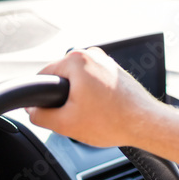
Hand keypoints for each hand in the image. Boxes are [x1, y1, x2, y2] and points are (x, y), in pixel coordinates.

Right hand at [26, 48, 170, 148]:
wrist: (146, 125)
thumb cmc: (114, 122)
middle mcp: (92, 54)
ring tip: (93, 116)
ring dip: (80, 100)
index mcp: (76, 59)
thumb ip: (40, 116)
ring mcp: (106, 62)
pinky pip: (94, 85)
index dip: (41, 98)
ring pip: (78, 83)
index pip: (43, 76)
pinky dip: (94, 99)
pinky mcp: (116, 72)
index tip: (51, 113)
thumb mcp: (66, 124)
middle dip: (65, 100)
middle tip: (77, 118)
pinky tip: (103, 113)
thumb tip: (32, 110)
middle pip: (62, 79)